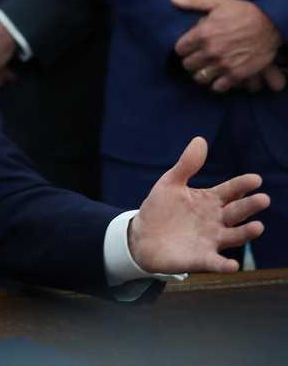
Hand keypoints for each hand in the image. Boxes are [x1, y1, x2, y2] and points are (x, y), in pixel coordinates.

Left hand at [128, 138, 268, 274]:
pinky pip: (215, 262)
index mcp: (211, 201)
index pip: (231, 191)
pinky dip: (224, 265)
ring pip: (233, 236)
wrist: (141, 237)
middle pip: (237, 212)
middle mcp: (216, 221)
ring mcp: (211, 240)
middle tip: (263, 199)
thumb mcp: (170, 183)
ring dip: (246, 233)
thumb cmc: (160, 209)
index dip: (242, 185)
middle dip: (250, 206)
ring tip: (257, 226)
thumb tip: (200, 140)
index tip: (255, 179)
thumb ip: (186, 165)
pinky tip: (232, 265)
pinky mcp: (200, 258)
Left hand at [171, 0, 282, 91]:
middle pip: (187, 65)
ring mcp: (223, 65)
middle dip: (191, 60)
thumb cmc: (245, 12)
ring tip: (207, 67)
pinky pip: (216, 87)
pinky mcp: (236, 75)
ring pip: (199, 78)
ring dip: (201, 73)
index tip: (190, 46)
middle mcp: (210, 51)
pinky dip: (216, 83)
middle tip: (198, 57)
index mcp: (203, 34)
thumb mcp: (220, 2)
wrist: (274, 24)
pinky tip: (218, 76)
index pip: (179, 49)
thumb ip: (194, 2)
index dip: (184, 48)